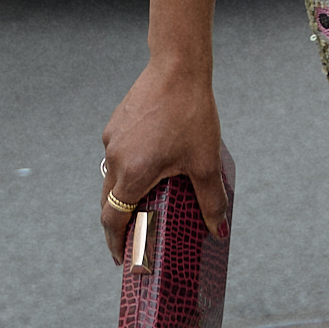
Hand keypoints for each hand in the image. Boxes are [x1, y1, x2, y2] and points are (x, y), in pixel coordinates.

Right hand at [99, 60, 229, 263]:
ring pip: (113, 177)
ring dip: (125, 192)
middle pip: (109, 201)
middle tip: (135, 237)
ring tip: (147, 201)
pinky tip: (152, 163)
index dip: (115, 243)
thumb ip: (211, 200)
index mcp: (133, 174)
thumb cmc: (192, 116)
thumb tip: (220, 230)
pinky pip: (118, 155)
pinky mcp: (115, 125)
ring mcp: (112, 141)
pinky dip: (129, 167)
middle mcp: (115, 159)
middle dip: (120, 222)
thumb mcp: (206, 162)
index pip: (113, 219)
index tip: (122, 258)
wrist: (177, 69)